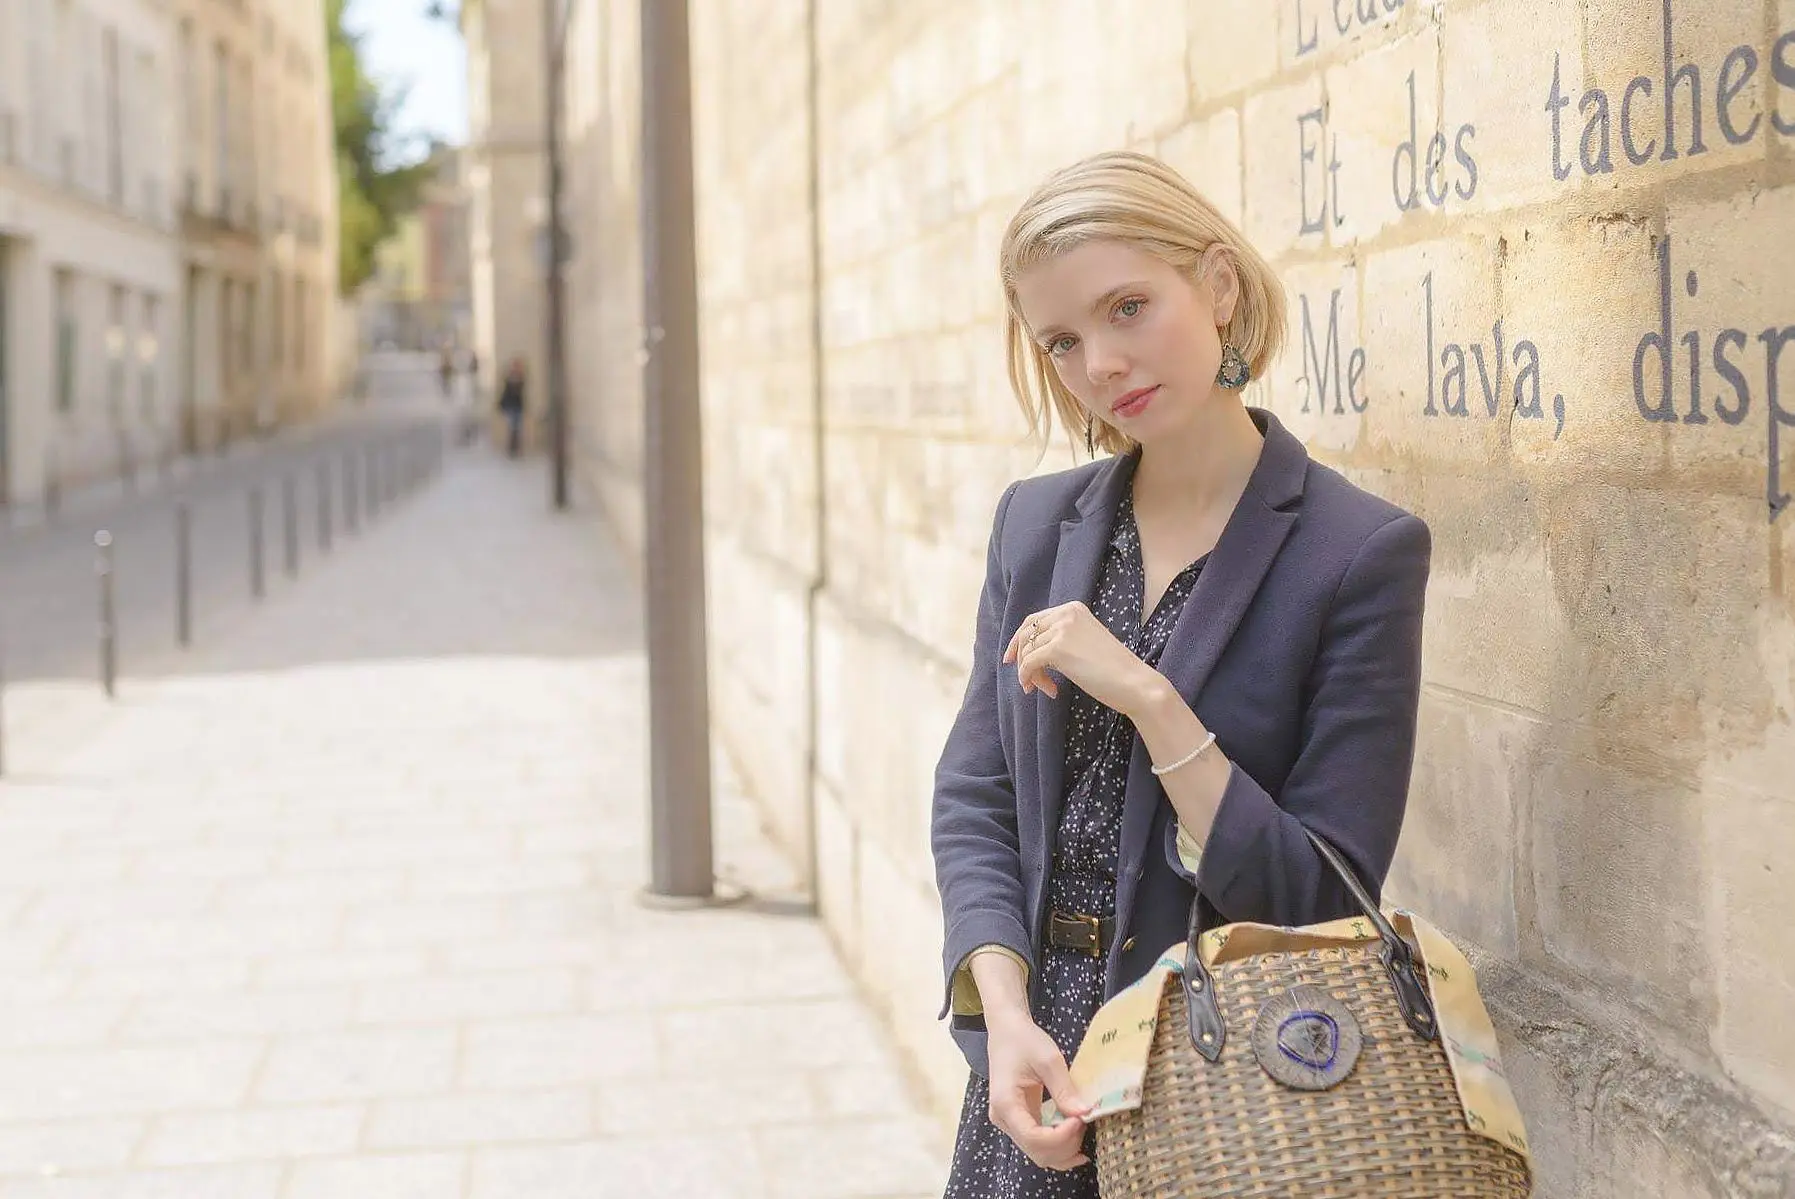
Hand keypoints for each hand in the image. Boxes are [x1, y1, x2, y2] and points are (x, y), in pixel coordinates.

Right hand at [985, 1009, 1091, 1170]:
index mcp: (1006, 1103)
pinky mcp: (1017, 1120)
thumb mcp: (1048, 1059)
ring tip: (1082, 1128)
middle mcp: (1003, 1119)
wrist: (1006, 1031)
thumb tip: (1085, 1113)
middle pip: (1036, 1151)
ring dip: (1063, 1149)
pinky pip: (1038, 1143)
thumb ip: (1064, 1089)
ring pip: (1038, 1153)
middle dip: (1065, 1146)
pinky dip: (1058, 1145)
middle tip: (1085, 1122)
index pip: (1034, 1138)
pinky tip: (1075, 1137)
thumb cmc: (1024, 1040)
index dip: (1061, 1137)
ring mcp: (1009, 1122)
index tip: (1081, 1120)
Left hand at [1004, 601, 1155, 715]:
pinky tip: (1047, 691)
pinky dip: (1030, 678)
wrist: (1134, 683)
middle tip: (1024, 680)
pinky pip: (1029, 664)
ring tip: (1048, 690)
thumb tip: (1031, 651)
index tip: (1012, 659)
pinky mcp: (1058, 649)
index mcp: (1073, 609)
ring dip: (1033, 674)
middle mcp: (1066, 614)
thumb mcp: (1085, 642)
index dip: (1019, 640)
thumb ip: (1062, 639)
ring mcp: (1061, 630)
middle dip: (1020, 658)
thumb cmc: (1113, 669)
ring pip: (1028, 652)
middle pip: (1026, 634)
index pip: (1034, 620)